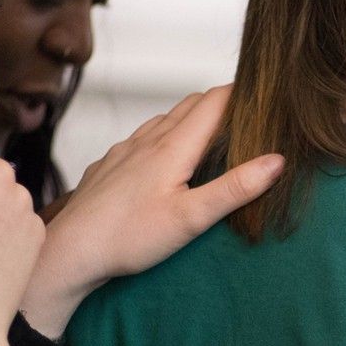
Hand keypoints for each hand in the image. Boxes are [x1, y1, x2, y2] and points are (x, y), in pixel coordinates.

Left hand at [20, 85, 284, 337]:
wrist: (69, 252)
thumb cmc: (129, 237)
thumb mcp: (192, 218)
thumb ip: (235, 188)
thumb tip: (277, 160)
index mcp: (173, 146)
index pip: (214, 101)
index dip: (241, 93)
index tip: (266, 97)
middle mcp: (147, 139)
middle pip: (191, 104)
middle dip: (221, 103)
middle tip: (247, 116)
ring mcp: (125, 150)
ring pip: (165, 119)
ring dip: (192, 118)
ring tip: (213, 135)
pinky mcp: (109, 165)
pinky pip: (142, 137)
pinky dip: (165, 135)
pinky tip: (167, 160)